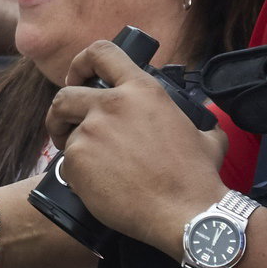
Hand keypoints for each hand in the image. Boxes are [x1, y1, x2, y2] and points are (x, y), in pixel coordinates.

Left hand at [44, 40, 231, 256]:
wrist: (185, 214)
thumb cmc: (197, 178)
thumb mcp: (206, 136)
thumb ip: (196, 120)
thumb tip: (203, 119)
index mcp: (142, 90)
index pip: (101, 52)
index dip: (81, 63)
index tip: (76, 77)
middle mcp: (112, 104)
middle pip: (65, 95)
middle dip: (61, 112)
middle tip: (67, 127)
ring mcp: (92, 132)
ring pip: (65, 133)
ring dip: (68, 144)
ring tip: (85, 162)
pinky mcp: (77, 161)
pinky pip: (67, 164)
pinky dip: (77, 175)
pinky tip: (96, 187)